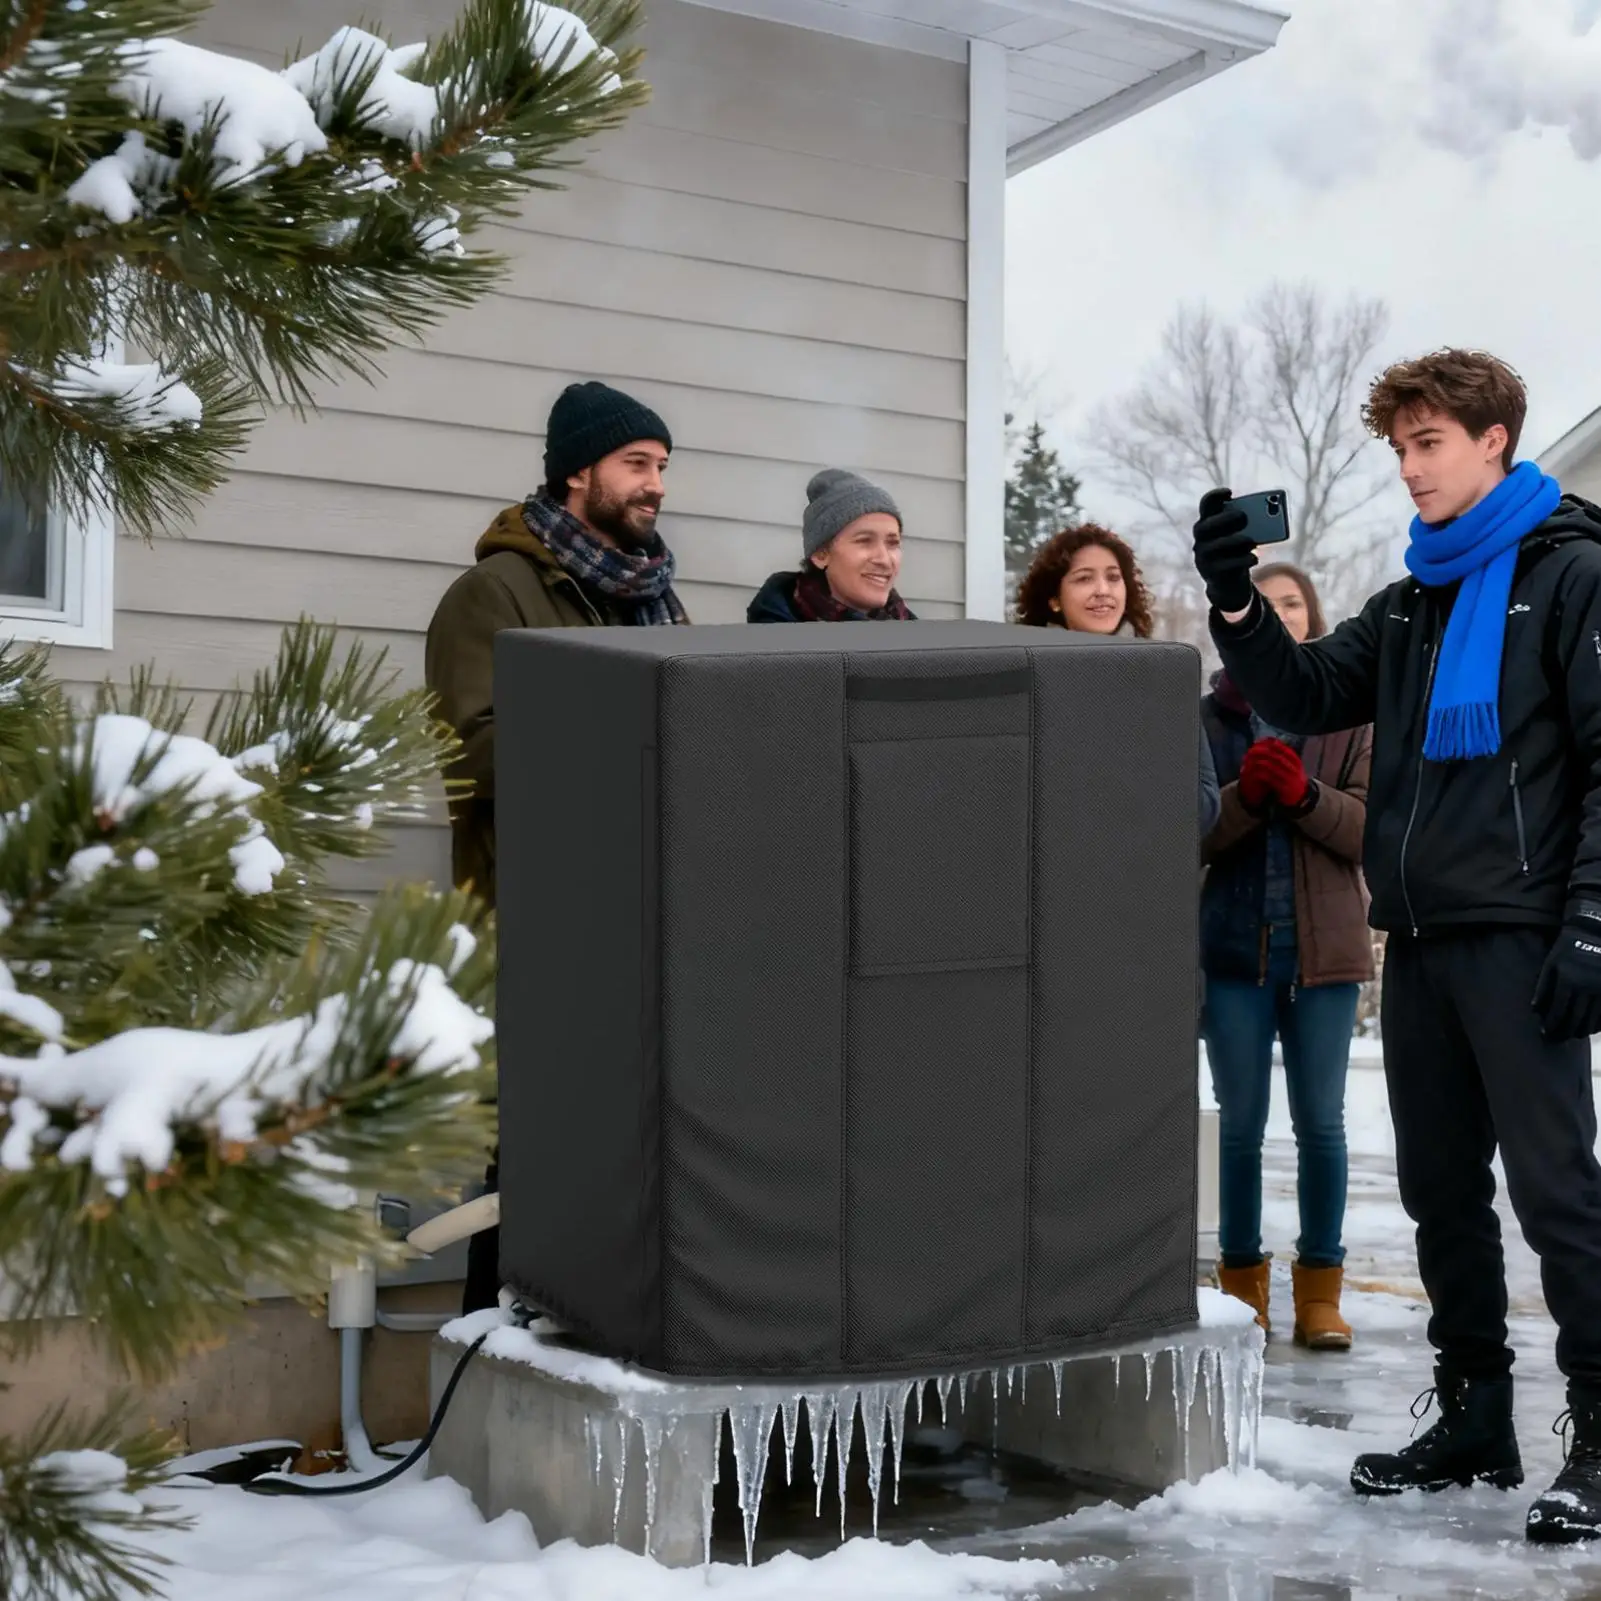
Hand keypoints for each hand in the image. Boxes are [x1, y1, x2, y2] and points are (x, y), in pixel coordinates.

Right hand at [1193, 488, 1257, 613]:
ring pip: (1214, 546)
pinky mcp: (1211, 573)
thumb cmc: (1237, 552)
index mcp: (1207, 524)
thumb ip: (1247, 525)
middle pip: (1205, 526)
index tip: (1229, 492)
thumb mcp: (1240, 535)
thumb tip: (1264, 520)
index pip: (1205, 506)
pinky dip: (1241, 561)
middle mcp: (1200, 540)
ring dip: (1234, 540)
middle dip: (1223, 519)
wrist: (1230, 582)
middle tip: (1242, 516)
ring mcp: (1202, 557)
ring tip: (1250, 540)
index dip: (1214, 497)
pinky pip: (1225, 565)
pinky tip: (1254, 558)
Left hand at [1238, 738, 1309, 813]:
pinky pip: (1272, 780)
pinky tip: (1256, 773)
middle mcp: (1295, 770)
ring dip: (1262, 763)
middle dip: (1265, 753)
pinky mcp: (1284, 789)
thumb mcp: (1292, 767)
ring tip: (1253, 760)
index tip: (1262, 742)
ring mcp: (1290, 780)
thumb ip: (1284, 756)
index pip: (1287, 751)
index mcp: (1297, 763)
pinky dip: (1263, 775)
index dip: (1275, 745)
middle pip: (1279, 758)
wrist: (1301, 797)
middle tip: (1253, 750)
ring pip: (1275, 768)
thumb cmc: (1293, 779)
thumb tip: (1272, 741)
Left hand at [1535, 928, 1600, 1040]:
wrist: (1594, 933)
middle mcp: (1586, 986)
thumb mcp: (1551, 963)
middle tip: (1557, 1038)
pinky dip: (1596, 1025)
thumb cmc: (1567, 949)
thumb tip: (1535, 1010)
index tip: (1545, 1032)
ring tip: (1571, 1035)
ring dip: (1581, 1031)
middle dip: (1564, 1032)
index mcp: (1567, 979)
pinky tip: (1589, 1028)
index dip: (1550, 1024)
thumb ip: (1543, 986)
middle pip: (1574, 1019)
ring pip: (1592, 1020)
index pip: (1557, 1010)